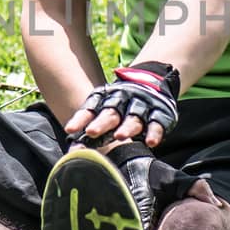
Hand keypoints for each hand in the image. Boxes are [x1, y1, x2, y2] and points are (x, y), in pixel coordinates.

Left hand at [64, 62, 180, 147]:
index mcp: (106, 99)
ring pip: (133, 118)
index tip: (70, 129)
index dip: (81, 118)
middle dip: (102, 123)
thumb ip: (92, 126)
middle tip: (91, 131)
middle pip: (111, 113)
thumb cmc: (120, 103)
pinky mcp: (159, 114)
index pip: (91, 108)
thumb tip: (74, 150)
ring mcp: (142, 106)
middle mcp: (123, 101)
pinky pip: (157, 124)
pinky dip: (154, 133)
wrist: (152, 80)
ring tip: (120, 137)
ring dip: (127, 128)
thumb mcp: (105, 108)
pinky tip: (150, 142)